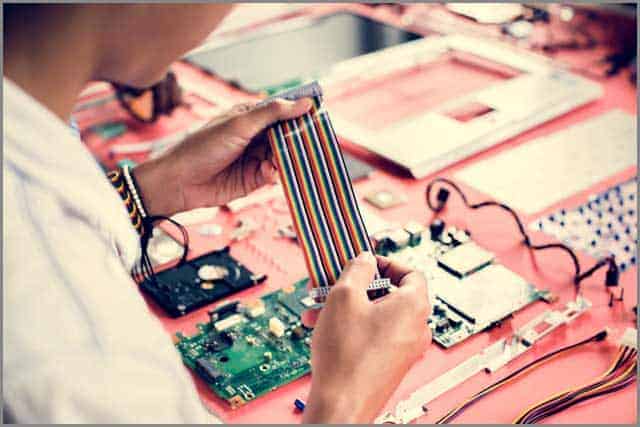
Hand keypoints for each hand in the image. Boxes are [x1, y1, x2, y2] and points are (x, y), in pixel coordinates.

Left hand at [133, 98, 311, 215]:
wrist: (179, 181)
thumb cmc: (202, 146)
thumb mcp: (239, 124)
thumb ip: (272, 113)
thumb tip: (304, 102)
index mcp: (250, 117)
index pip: (282, 111)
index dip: (299, 113)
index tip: (317, 113)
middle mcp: (255, 137)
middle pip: (286, 136)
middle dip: (297, 139)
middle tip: (310, 141)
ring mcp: (255, 158)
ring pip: (283, 156)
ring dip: (286, 158)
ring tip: (284, 158)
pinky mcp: (253, 180)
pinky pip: (274, 175)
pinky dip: (275, 173)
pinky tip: (269, 172)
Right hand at [302, 252, 430, 423]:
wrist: (341, 404)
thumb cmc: (347, 356)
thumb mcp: (344, 295)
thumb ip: (357, 269)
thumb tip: (365, 260)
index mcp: (414, 307)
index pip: (411, 272)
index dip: (386, 263)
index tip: (365, 262)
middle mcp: (415, 328)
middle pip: (388, 294)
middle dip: (355, 287)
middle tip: (334, 284)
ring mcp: (404, 348)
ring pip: (375, 315)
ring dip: (346, 307)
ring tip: (318, 309)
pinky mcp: (390, 364)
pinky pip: (373, 334)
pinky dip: (351, 327)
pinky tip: (323, 328)